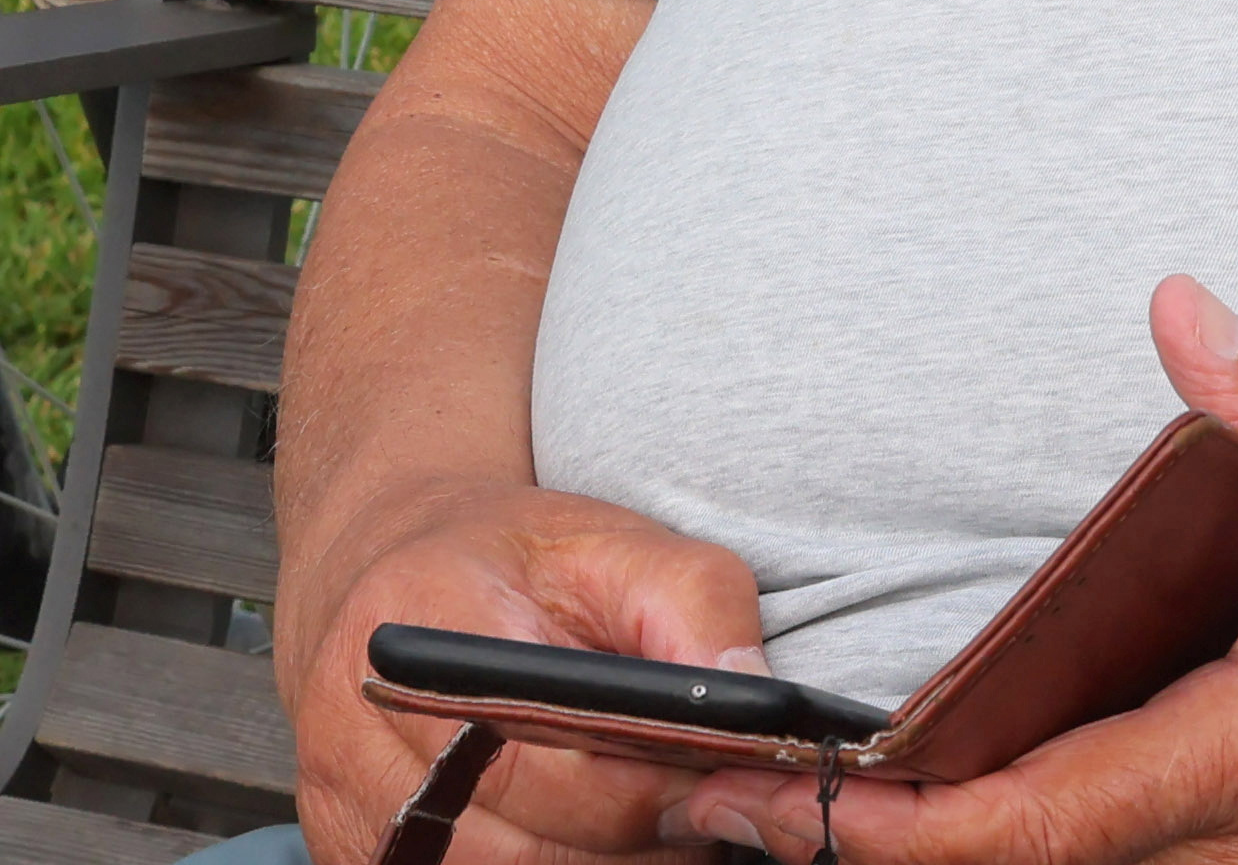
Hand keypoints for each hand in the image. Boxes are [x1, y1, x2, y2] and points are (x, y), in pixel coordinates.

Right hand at [286, 480, 772, 864]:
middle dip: (639, 838)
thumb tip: (754, 695)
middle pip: (530, 840)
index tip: (724, 780)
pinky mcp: (346, 854)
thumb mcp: (614, 543)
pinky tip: (589, 840)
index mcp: (421, 625)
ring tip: (655, 821)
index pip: (550, 752)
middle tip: (706, 811)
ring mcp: (343, 807)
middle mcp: (354, 729)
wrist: (387, 567)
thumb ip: (695, 608)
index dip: (651, 784)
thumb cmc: (510, 558)